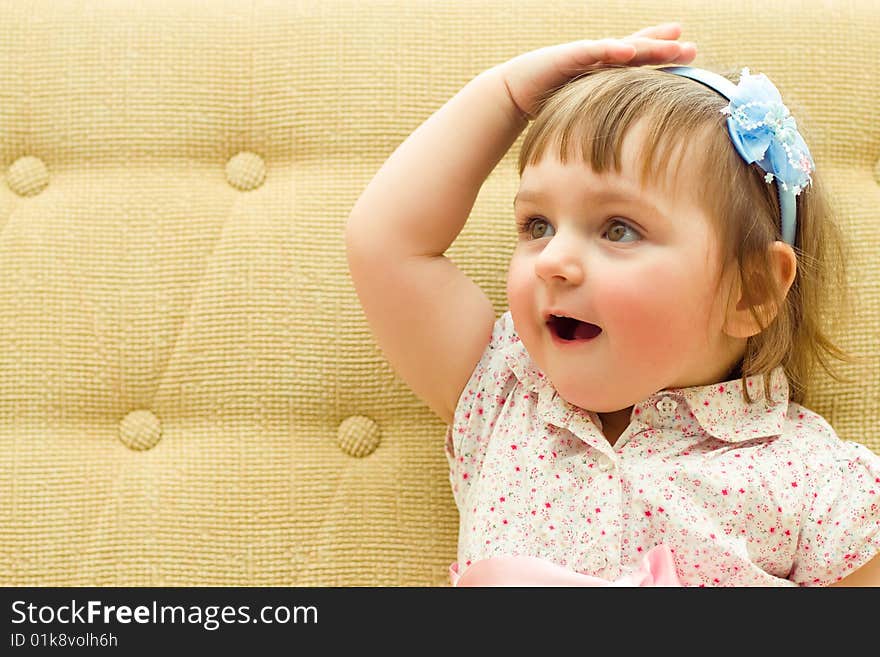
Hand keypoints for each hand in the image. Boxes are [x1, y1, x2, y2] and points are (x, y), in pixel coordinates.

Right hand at [497, 22, 696, 119]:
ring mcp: (583, 55)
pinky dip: (611, 51)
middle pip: (637, 49)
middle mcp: (596, 59)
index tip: (690, 52)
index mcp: (602, 71)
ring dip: (648, 47)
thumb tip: (623, 150)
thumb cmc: (544, 108)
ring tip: (673, 45)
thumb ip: (601, 123)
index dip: (662, 54)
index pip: (638, 60)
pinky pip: (592, 52)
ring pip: (621, 48)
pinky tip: (630, 52)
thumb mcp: (580, 116)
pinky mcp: (565, 56)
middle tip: (691, 48)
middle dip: (664, 46)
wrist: (510, 96)